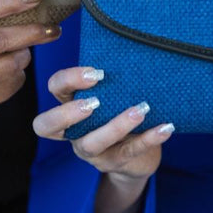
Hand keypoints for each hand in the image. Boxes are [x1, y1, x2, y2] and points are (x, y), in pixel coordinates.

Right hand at [0, 0, 56, 130]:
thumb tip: (22, 5)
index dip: (9, 1)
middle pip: (1, 40)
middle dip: (32, 32)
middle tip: (52, 29)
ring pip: (12, 66)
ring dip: (23, 56)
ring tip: (19, 51)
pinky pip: (12, 86)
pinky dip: (17, 76)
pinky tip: (7, 72)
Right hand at [32, 66, 173, 184]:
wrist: (140, 156)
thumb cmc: (122, 114)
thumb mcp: (114, 97)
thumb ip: (113, 82)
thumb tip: (133, 50)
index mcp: (70, 106)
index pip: (55, 89)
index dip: (67, 80)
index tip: (96, 73)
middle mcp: (73, 131)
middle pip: (47, 126)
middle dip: (67, 114)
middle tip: (94, 102)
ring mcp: (91, 151)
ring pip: (92, 143)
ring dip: (115, 125)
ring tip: (140, 110)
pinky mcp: (115, 162)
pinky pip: (130, 151)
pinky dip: (149, 138)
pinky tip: (165, 128)